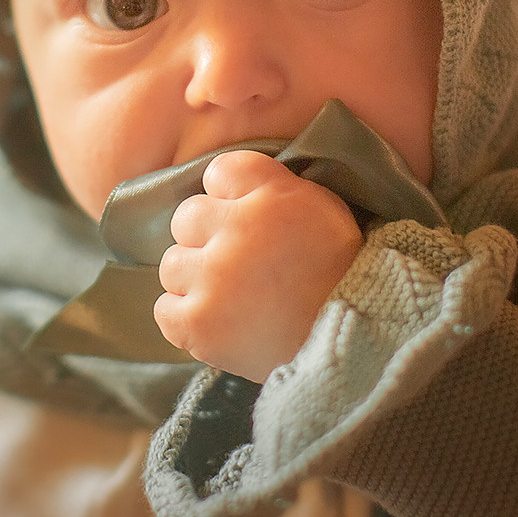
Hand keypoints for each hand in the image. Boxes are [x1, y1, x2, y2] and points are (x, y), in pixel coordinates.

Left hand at [154, 150, 361, 381]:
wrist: (353, 345)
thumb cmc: (339, 274)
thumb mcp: (323, 210)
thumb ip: (275, 189)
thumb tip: (229, 184)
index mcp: (272, 196)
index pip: (220, 171)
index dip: (228, 195)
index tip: (244, 216)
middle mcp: (237, 230)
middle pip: (186, 216)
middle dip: (206, 237)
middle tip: (237, 263)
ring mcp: (213, 277)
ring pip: (172, 263)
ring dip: (195, 278)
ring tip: (230, 297)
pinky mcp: (198, 322)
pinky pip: (164, 308)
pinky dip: (185, 316)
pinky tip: (216, 321)